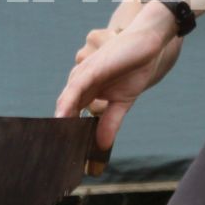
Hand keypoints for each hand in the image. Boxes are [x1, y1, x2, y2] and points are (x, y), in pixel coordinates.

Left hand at [53, 20, 174, 149]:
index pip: (71, 118)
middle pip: (64, 113)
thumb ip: (110, 123)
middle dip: (61, 135)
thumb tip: (102, 146)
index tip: (67, 159)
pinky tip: (61, 119)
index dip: (68, 137)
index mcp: (86, 93)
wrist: (148, 45)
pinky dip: (67, 105)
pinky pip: (75, 89)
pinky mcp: (90, 70)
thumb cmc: (134, 69)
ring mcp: (83, 77)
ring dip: (60, 124)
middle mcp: (80, 85)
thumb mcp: (121, 103)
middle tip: (55, 159)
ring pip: (65, 104)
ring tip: (55, 145)